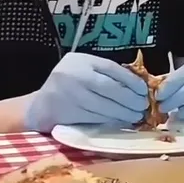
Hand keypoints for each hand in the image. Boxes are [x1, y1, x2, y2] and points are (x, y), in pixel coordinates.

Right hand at [22, 53, 147, 132]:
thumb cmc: (68, 87)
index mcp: (81, 60)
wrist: (39, 106)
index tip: (144, 90)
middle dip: (129, 99)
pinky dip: (110, 121)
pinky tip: (121, 122)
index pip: (111, 68)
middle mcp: (73, 74)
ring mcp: (69, 93)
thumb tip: (137, 86)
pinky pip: (94, 117)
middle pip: (109, 87)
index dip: (130, 80)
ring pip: (103, 105)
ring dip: (122, 113)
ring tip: (135, 117)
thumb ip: (104, 74)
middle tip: (143, 107)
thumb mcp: (83, 71)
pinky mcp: (67, 112)